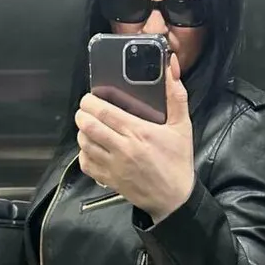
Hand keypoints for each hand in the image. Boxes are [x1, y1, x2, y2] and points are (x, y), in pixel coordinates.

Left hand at [75, 53, 194, 222]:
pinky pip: (86, 164)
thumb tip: (170, 65)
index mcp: (138, 132)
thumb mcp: (182, 126)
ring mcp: (114, 166)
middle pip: (89, 126)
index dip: (90, 102)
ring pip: (84, 143)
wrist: (174, 199)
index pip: (104, 112)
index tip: (89, 97)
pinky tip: (91, 147)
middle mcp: (123, 148)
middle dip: (82, 114)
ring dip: (82, 132)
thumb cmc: (177, 162)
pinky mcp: (109, 180)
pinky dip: (84, 153)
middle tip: (86, 110)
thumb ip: (176, 95)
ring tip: (88, 126)